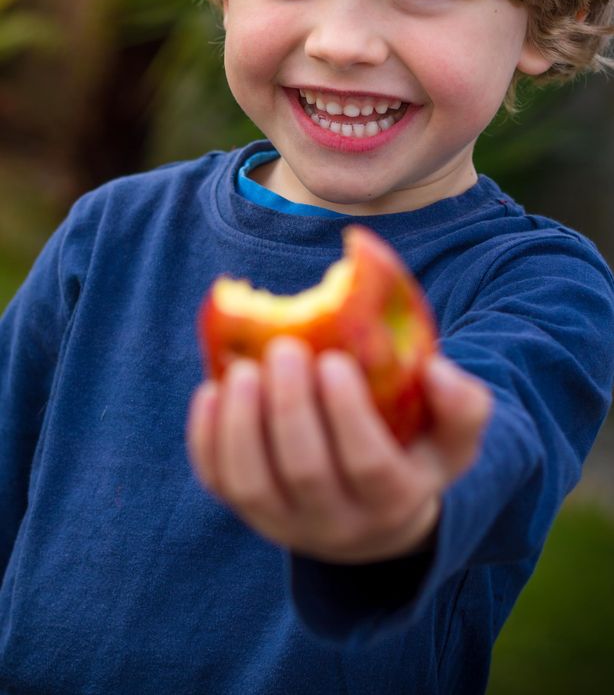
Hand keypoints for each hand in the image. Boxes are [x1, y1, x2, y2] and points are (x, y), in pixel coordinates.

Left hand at [186, 339, 491, 563]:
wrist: (373, 515)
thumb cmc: (413, 453)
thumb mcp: (453, 437)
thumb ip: (462, 405)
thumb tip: (435, 369)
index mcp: (393, 501)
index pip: (367, 465)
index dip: (347, 414)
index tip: (334, 360)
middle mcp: (336, 523)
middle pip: (304, 472)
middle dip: (289, 407)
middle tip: (284, 348)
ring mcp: (284, 523)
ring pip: (250, 484)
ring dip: (240, 423)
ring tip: (242, 368)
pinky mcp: (246, 511)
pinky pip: (217, 483)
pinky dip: (205, 438)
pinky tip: (211, 389)